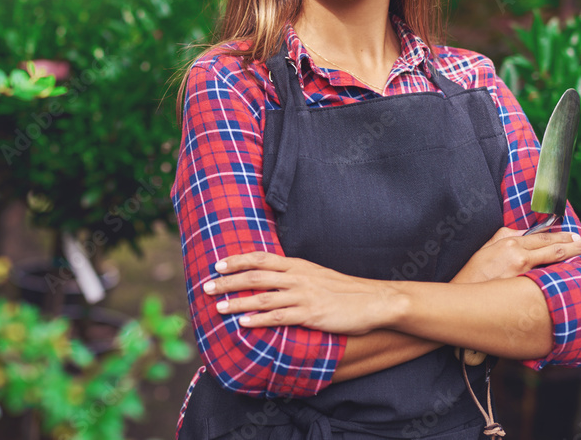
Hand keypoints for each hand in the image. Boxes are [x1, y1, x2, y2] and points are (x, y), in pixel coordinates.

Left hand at [202, 251, 395, 333]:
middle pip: (255, 276)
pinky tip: (244, 323)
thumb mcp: (316, 275)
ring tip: (217, 308)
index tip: (217, 264)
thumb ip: (294, 275)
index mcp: (297, 265)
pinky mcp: (311, 314)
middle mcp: (297, 277)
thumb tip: (271, 278)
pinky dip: (259, 319)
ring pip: (263, 297)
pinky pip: (280, 317)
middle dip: (228, 282)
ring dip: (237, 302)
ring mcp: (303, 295)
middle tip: (206, 287)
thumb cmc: (344, 290)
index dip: (237, 261)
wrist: (374, 301)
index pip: (260, 258)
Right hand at [451, 226, 580, 284]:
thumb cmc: (473, 273)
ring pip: (553, 261)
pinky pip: (547, 278)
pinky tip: (571, 275)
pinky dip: (560, 274)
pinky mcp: (524, 287)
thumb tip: (523, 233)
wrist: (464, 295)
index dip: (559, 236)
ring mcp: (523, 271)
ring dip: (571, 257)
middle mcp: (519, 255)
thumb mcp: (485, 248)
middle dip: (573, 245)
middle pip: (552, 247)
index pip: (540, 236)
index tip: (573, 237)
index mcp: (509, 243)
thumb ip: (505, 237)